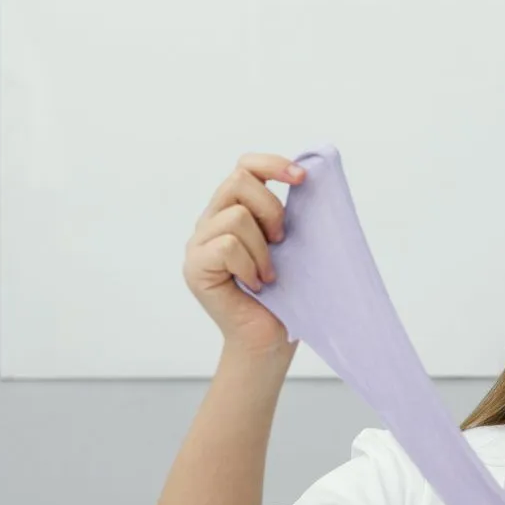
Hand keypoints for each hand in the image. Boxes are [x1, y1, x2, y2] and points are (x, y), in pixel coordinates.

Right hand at [182, 153, 305, 356]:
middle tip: (282, 242)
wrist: (270, 340)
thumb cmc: (285, 296)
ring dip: (263, 249)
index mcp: (234, 209)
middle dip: (272, 209)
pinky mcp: (195, 266)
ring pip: (236, 216)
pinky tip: (255, 285)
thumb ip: (290, 213)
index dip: (273, 165)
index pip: (245, 166)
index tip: (302, 179)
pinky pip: (227, 245)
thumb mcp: (293, 246)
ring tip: (268, 275)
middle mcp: (211, 220)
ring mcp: (199, 243)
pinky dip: (249, 266)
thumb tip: (309, 178)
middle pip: (239, 180)